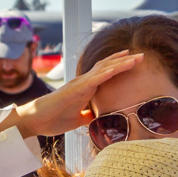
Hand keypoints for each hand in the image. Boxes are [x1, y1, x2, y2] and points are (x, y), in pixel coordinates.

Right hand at [7, 51, 143, 139]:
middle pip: (107, 66)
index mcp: (85, 88)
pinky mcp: (75, 89)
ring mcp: (79, 84)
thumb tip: (99, 118)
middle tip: (142, 55)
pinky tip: (118, 68)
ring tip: (136, 57)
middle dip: (125, 60)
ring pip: (103, 69)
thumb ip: (88, 115)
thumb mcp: (77, 119)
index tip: (133, 61)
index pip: (105, 73)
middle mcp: (83, 82)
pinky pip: (94, 79)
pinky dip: (107, 72)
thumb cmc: (53, 119)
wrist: (35, 121)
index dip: (119, 65)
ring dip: (121, 63)